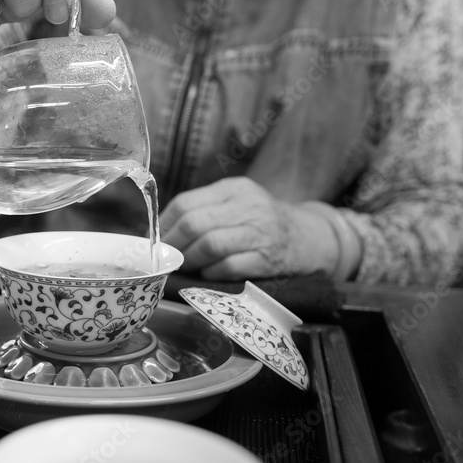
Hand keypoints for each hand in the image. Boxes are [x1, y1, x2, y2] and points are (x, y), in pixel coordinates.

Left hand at [159, 177, 340, 280]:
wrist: (307, 237)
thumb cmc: (260, 222)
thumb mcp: (235, 203)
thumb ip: (202, 211)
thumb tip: (158, 233)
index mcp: (233, 189)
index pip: (185, 204)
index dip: (163, 226)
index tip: (155, 241)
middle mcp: (248, 206)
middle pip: (194, 224)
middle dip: (173, 245)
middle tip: (166, 258)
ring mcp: (260, 232)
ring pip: (210, 245)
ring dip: (190, 260)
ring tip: (185, 266)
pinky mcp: (267, 258)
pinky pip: (228, 267)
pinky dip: (211, 273)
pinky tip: (208, 273)